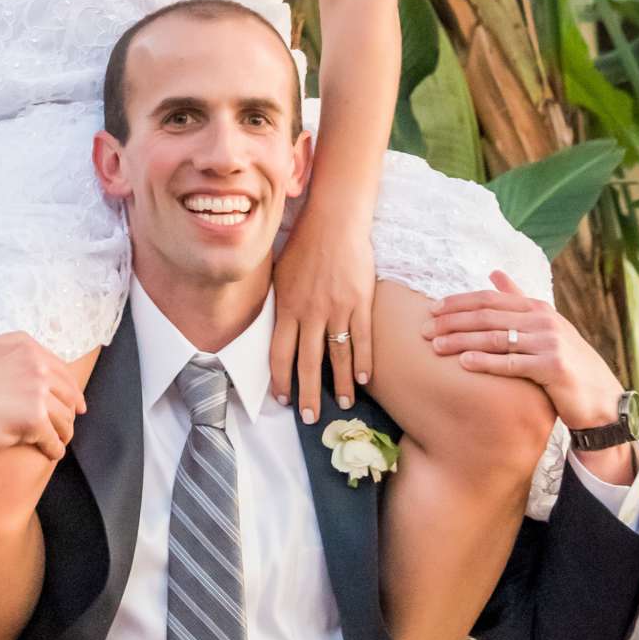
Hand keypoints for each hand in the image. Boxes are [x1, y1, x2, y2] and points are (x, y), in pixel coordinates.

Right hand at [0, 333, 87, 483]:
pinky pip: (54, 437)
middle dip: (70, 409)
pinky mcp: (33, 418)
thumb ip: (10, 356)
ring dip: (64, 431)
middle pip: (65, 390)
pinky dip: (55, 448)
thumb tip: (34, 364)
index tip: (75, 401)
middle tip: (70, 424)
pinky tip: (52, 453)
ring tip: (60, 441)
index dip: (69, 387)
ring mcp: (34, 389)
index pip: (57, 366)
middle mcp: (32, 361)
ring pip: (63, 416)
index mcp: (21, 344)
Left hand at [269, 206, 374, 422]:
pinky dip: (363, 361)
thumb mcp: (280, 274)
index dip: (280, 380)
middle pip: (308, 362)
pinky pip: (361, 338)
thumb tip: (274, 327)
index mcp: (287, 306)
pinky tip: (364, 379)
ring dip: (340, 384)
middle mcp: (310, 312)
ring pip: (337, 356)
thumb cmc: (304, 245)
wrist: (334, 221)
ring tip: (343, 405)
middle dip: (308, 394)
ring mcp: (337, 308)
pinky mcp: (360, 301)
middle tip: (310, 418)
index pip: (279, 353)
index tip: (283, 400)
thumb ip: (279, 303)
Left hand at [425, 269, 624, 443]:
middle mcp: (543, 320)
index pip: (490, 298)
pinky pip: (511, 364)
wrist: (601, 398)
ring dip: (461, 341)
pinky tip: (463, 364)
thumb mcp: (545, 326)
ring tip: (435, 346)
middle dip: (452, 321)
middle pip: (488, 316)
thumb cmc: (566, 362)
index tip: (432, 309)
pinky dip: (485, 362)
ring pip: (495, 338)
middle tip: (424, 329)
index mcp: (538, 308)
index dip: (459, 302)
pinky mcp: (553, 367)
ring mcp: (549, 342)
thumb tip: (494, 271)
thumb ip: (518, 299)